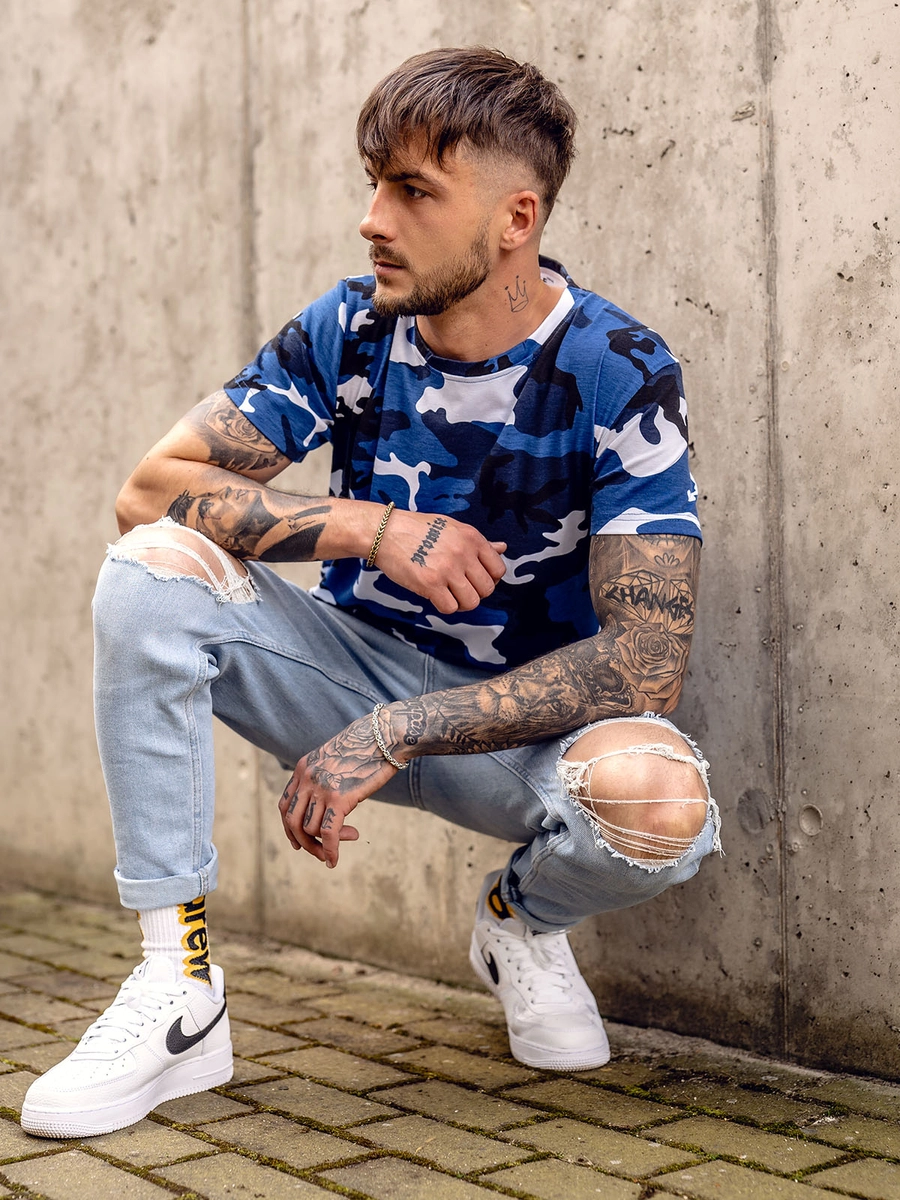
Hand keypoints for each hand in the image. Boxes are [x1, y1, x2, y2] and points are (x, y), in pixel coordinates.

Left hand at [278, 713, 400, 866]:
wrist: (385, 736)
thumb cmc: (367, 748)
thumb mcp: (336, 760)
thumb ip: (325, 778)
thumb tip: (326, 806)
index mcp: (303, 768)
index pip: (285, 805)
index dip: (289, 827)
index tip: (298, 842)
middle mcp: (307, 778)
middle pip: (292, 821)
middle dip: (303, 842)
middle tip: (318, 853)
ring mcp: (322, 788)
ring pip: (311, 829)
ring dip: (325, 844)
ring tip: (350, 837)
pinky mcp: (339, 797)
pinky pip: (328, 833)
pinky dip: (329, 851)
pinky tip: (334, 860)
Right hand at [374, 508, 505, 614]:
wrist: (386, 532)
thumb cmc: (418, 529)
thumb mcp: (452, 528)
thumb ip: (478, 542)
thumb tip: (502, 548)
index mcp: (472, 538)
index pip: (498, 569)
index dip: (489, 579)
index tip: (476, 579)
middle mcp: (463, 553)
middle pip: (487, 589)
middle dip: (475, 592)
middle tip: (460, 588)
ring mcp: (447, 569)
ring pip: (472, 602)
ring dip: (461, 603)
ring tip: (449, 594)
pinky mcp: (430, 584)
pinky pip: (450, 608)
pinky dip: (445, 606)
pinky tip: (437, 596)